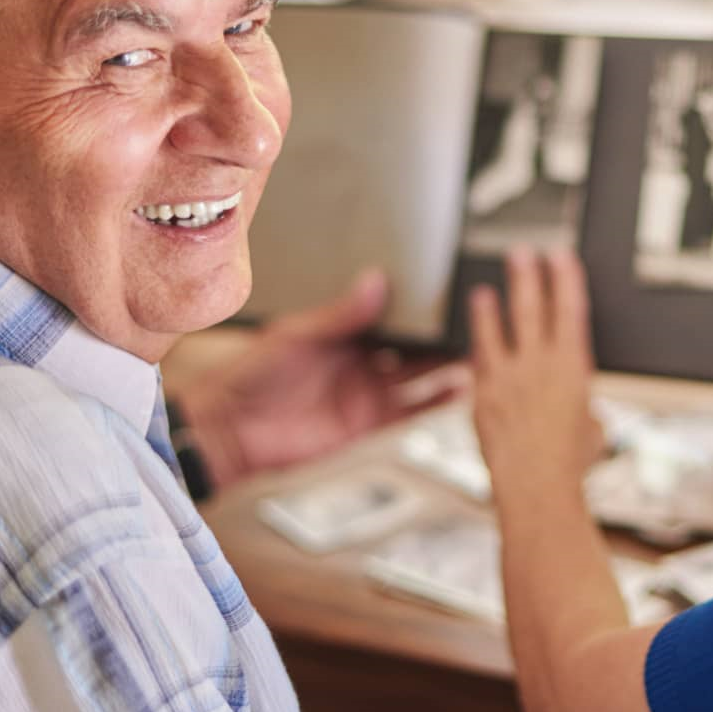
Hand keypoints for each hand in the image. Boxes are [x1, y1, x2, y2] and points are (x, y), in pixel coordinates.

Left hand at [174, 270, 459, 484]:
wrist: (231, 429)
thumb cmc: (250, 375)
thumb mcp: (296, 334)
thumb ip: (340, 314)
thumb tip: (375, 281)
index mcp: (343, 330)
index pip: (390, 311)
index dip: (417, 302)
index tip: (446, 286)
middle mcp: (361, 358)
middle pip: (413, 343)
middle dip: (441, 332)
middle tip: (475, 316)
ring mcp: (368, 390)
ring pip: (421, 374)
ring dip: (448, 363)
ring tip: (481, 348)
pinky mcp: (371, 421)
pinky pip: (413, 410)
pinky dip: (439, 401)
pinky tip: (463, 387)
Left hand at [469, 246, 604, 504]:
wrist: (536, 489)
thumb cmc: (570, 466)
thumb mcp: (593, 429)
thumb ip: (582, 409)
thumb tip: (580, 411)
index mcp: (571, 366)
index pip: (569, 309)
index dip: (565, 279)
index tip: (561, 257)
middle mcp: (536, 365)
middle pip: (529, 308)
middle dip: (526, 277)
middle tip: (520, 253)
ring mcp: (505, 379)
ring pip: (494, 332)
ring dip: (487, 308)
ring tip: (481, 292)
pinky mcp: (481, 398)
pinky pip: (475, 366)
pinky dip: (473, 353)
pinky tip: (469, 345)